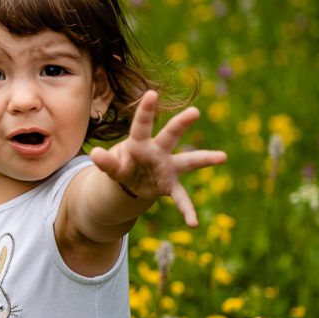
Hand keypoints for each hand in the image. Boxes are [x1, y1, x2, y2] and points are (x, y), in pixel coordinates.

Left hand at [88, 90, 226, 226]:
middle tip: (194, 112)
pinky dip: (186, 210)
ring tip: (223, 156)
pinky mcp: (170, 185)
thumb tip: (95, 154)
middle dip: (180, 124)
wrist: (132, 182)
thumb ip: (106, 162)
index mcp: (140, 144)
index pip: (142, 125)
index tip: (151, 93)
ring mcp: (167, 168)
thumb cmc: (123, 166)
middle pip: (170, 136)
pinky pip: (181, 198)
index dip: (146, 111)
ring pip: (188, 161)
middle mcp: (158, 152)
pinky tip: (192, 223)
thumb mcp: (112, 167)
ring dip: (204, 159)